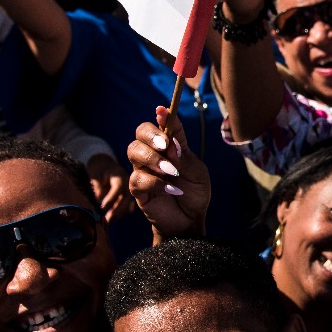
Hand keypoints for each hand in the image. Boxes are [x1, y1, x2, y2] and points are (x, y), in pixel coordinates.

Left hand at [84, 153, 132, 222]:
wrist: (105, 166)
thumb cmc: (98, 169)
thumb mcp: (94, 173)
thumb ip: (96, 184)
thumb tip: (98, 197)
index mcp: (119, 175)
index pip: (118, 187)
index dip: (111, 197)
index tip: (102, 206)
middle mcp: (127, 183)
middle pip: (126, 198)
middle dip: (117, 209)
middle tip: (106, 219)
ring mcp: (129, 191)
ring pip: (128, 204)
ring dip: (118, 214)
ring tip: (107, 222)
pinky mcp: (128, 198)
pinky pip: (127, 207)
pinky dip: (120, 214)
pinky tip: (112, 220)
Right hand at [126, 107, 210, 242]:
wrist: (190, 220)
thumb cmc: (194, 192)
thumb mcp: (197, 173)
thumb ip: (185, 157)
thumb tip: (171, 142)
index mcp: (169, 145)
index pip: (162, 124)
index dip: (162, 116)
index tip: (162, 111)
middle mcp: (153, 153)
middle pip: (140, 132)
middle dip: (151, 135)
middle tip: (164, 145)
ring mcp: (143, 170)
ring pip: (133, 152)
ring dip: (153, 159)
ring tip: (171, 171)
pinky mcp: (138, 189)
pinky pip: (137, 179)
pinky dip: (155, 183)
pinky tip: (171, 190)